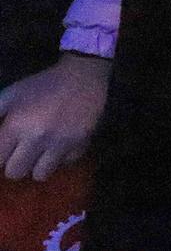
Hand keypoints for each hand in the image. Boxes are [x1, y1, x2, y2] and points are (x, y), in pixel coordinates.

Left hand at [0, 53, 110, 180]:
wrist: (83, 75)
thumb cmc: (43, 84)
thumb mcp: (12, 93)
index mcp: (17, 125)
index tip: (4, 151)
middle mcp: (38, 138)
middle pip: (16, 173)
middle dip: (15, 164)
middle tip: (20, 153)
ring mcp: (61, 143)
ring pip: (40, 175)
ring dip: (37, 166)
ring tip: (40, 153)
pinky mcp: (81, 144)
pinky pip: (64, 164)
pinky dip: (61, 159)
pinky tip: (60, 145)